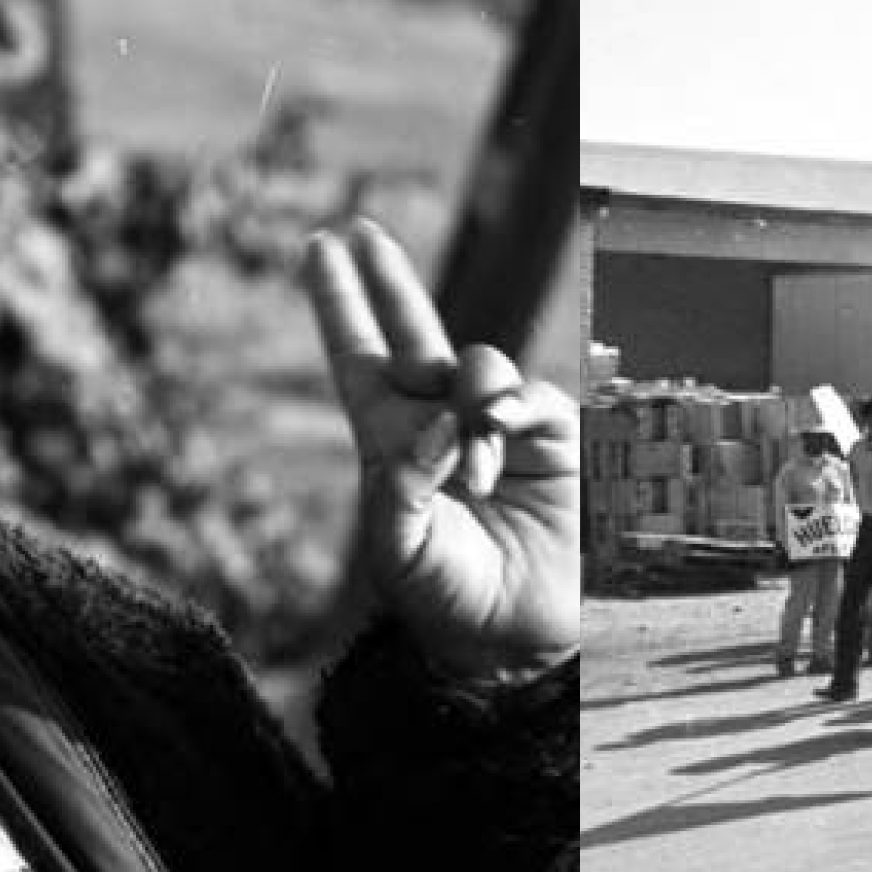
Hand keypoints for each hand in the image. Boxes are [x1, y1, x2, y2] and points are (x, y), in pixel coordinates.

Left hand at [307, 218, 575, 682]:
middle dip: (389, 281)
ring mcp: (498, 428)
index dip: (340, 303)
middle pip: (413, 333)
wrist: (516, 640)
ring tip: (478, 477)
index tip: (318, 245)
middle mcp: (441, 424)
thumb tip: (441, 423)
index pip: (360, 358)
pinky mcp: (554, 439)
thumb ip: (402, 483)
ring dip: (471, 405)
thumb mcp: (399, 549)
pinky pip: (531, 397)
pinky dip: (514, 412)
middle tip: (363, 231)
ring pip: (477, 365)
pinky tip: (500, 442)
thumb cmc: (446, 600)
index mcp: (391, 442)